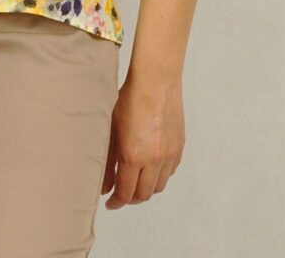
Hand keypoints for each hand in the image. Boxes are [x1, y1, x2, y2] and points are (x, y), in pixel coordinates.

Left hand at [101, 72, 184, 208]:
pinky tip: (150, 165)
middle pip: (144, 194)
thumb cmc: (129, 99)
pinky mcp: (179, 147)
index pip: (126, 193)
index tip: (110, 203)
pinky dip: (160, 174)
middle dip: (130, 198)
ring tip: (135, 180)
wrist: (156, 81)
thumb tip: (104, 187)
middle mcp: (154, 160)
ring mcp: (169, 154)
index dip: (116, 202)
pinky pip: (170, 171)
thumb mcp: (111, 129)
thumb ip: (107, 160)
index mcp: (133, 156)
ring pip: (158, 185)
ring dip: (146, 188)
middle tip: (121, 193)